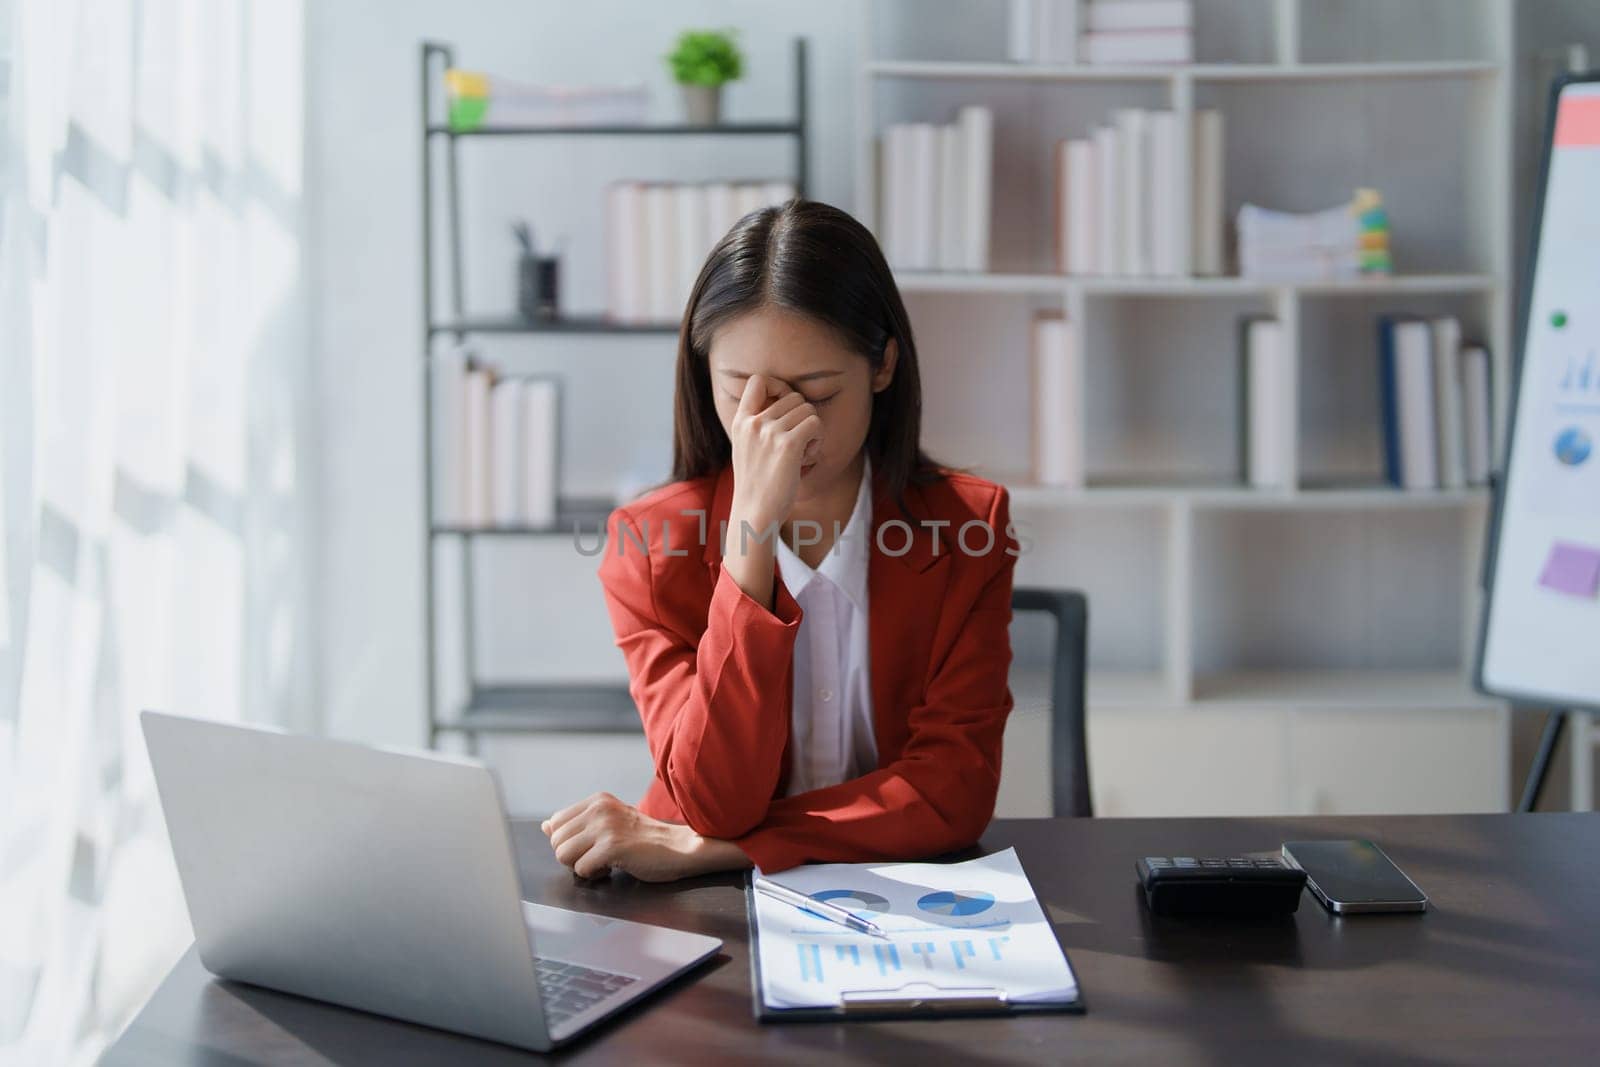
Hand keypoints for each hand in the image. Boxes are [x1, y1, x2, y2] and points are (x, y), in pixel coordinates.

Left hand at [540, 793, 749, 881]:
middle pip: (557, 841)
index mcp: (597, 801)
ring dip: (581, 866)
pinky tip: (613, 868)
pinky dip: (595, 875)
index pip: (556, 822)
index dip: (568, 842)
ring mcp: (605, 826)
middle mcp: (599, 809)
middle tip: (598, 857)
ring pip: (564, 855)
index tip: (591, 847)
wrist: (679, 848)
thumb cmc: (645, 840)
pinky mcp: (612, 846)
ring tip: (604, 862)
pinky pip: (582, 869)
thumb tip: (544, 825)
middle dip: (573, 856)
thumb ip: (577, 823)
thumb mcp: (608, 823)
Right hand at [723, 375, 820, 606]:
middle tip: (798, 444)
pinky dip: (818, 440)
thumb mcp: (746, 448)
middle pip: (794, 397)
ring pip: (808, 410)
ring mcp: (769, 432)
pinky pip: (815, 424)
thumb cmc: (756, 485)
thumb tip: (785, 401)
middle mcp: (754, 422)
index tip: (785, 406)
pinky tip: (807, 458)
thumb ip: (758, 425)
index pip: (758, 381)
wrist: (754, 514)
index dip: (778, 386)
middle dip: (802, 418)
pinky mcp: (788, 444)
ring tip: (802, 454)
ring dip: (812, 431)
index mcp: (741, 421)